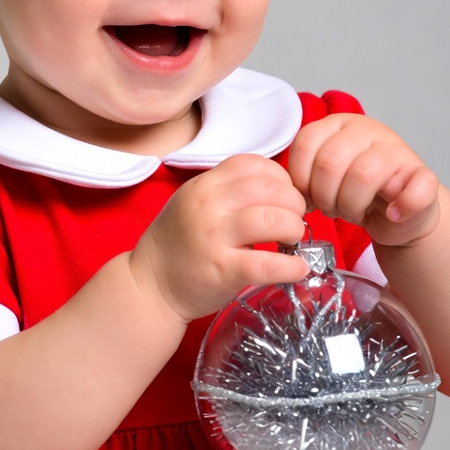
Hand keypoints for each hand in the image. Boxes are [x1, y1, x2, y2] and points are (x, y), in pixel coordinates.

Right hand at [129, 154, 309, 322]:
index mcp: (204, 186)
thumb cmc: (179, 244)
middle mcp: (208, 207)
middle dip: (293, 202)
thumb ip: (227, 192)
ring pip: (271, 220)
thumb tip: (276, 191)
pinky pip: (267, 264)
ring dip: (294, 229)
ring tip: (293, 240)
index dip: (279, 176)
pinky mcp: (222, 271)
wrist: (150, 285)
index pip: (252, 164)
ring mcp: (214, 238)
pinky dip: (291, 266)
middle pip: (268, 189)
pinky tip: (298, 268)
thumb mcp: (194, 203)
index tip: (285, 193)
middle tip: (295, 218)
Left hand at [288, 114, 440, 246]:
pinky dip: (399, 209)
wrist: (401, 212)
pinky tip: (392, 213)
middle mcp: (368, 129)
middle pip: (329, 162)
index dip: (300, 179)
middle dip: (324, 196)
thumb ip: (304, 174)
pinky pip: (412, 193)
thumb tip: (289, 191)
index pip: (305, 143)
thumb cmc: (356, 192)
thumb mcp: (323, 175)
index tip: (308, 197)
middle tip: (332, 208)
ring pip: (362, 176)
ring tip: (353, 211)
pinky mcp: (424, 176)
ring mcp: (398, 150)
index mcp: (338, 124)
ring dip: (351, 206)